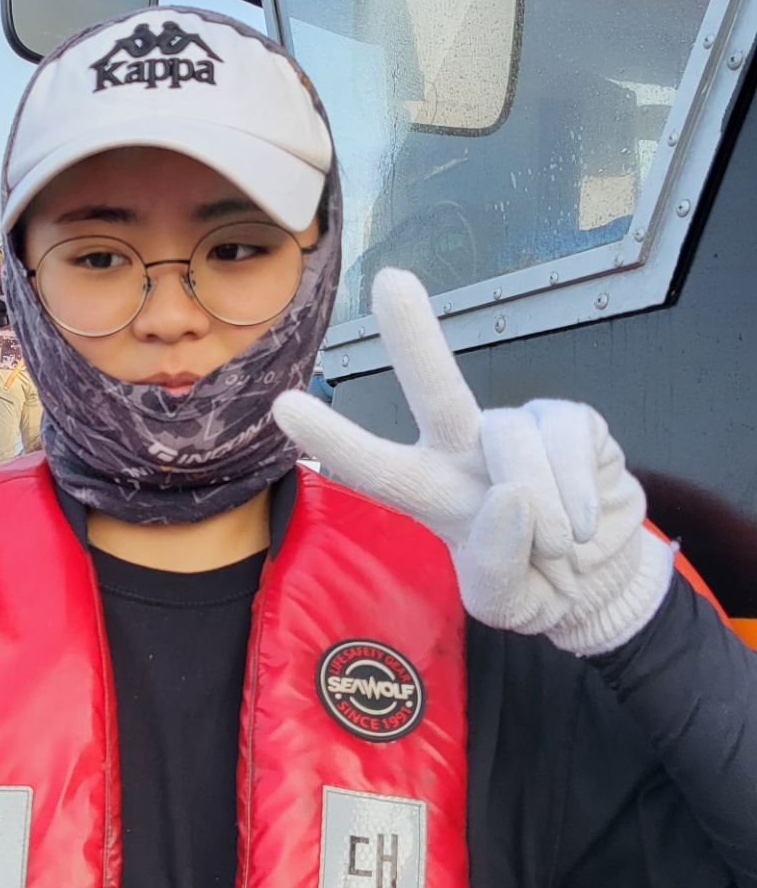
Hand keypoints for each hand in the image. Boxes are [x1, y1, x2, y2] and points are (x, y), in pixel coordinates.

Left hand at [273, 269, 673, 655]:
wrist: (603, 581)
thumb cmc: (535, 585)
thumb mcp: (507, 605)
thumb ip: (498, 567)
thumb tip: (511, 498)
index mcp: (430, 492)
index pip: (376, 466)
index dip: (332, 438)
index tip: (284, 407)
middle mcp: (464, 448)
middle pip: (436, 390)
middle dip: (416, 337)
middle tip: (391, 281)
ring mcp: (518, 429)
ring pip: (517, 444)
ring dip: (543, 507)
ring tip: (558, 545)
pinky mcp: (570, 421)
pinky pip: (570, 441)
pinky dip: (579, 490)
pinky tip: (583, 519)